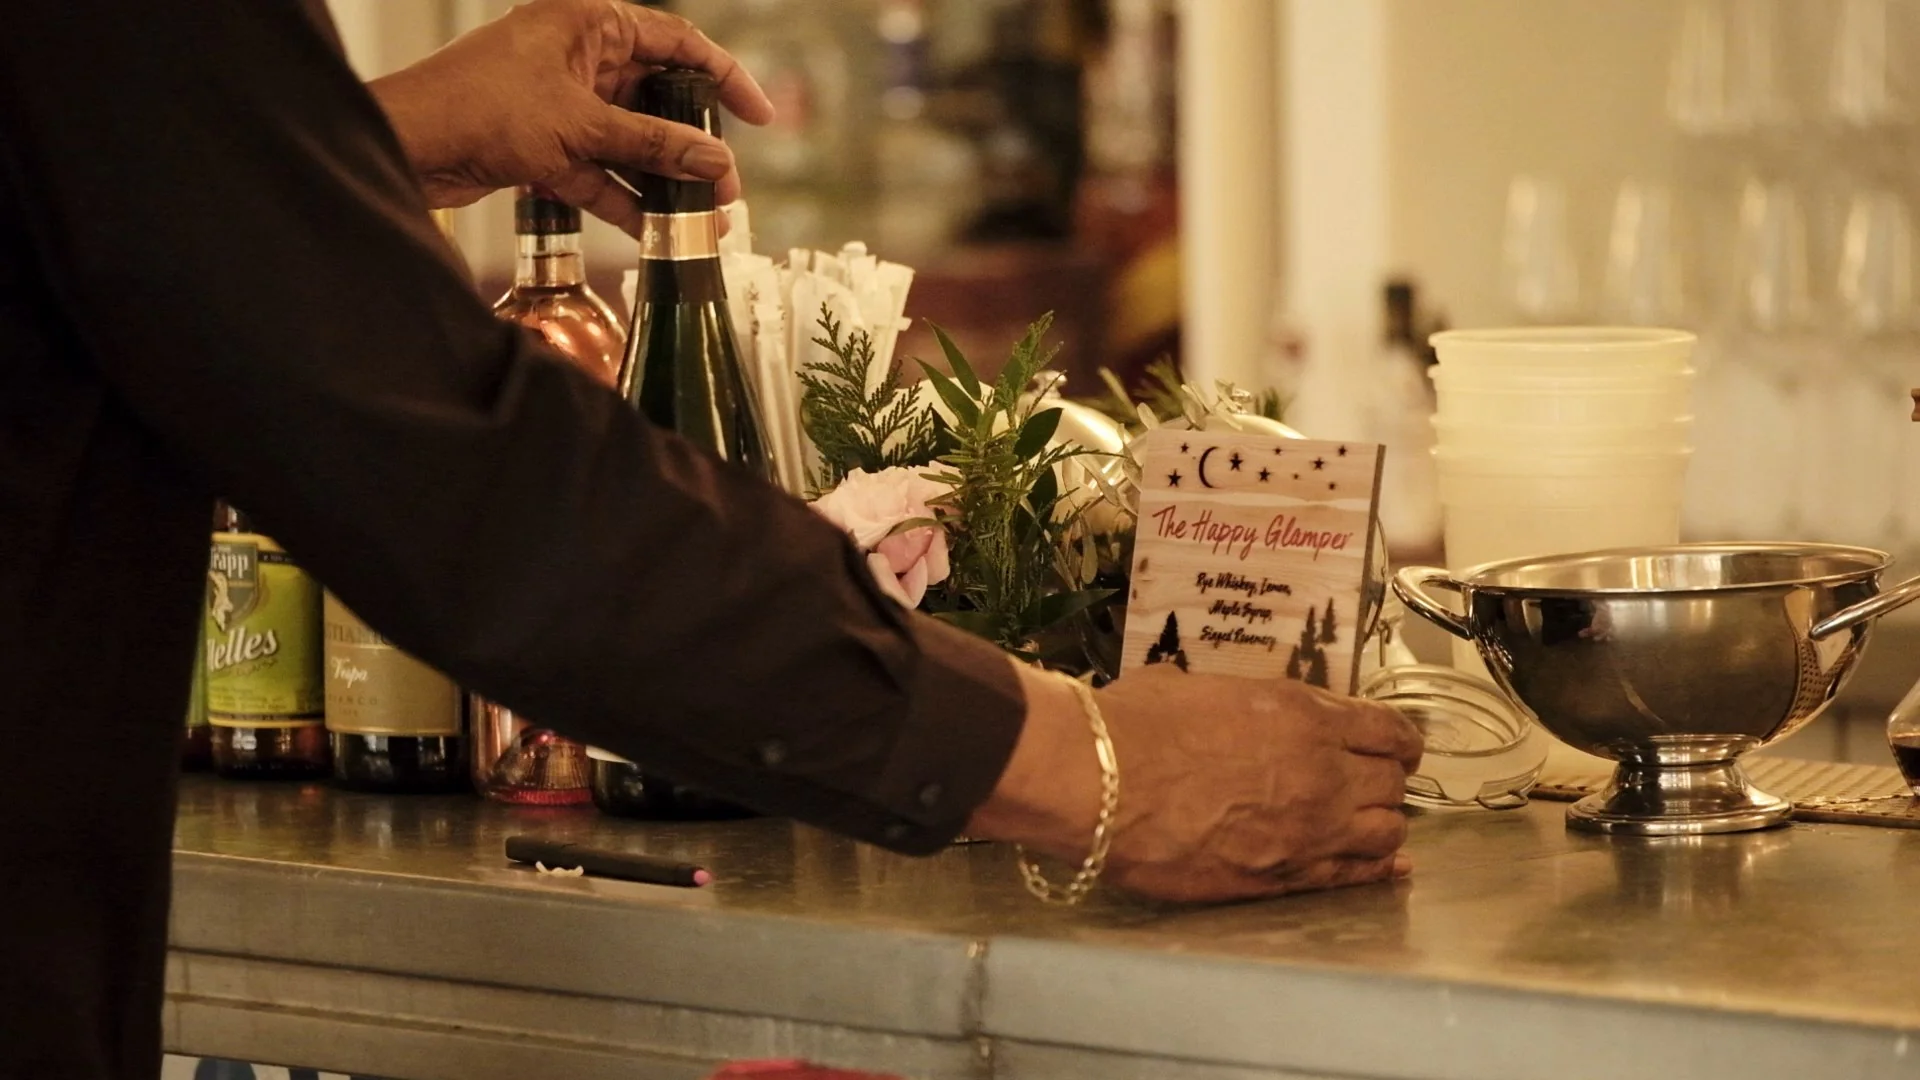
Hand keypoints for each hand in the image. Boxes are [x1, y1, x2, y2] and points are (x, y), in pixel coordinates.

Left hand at [367, 0, 773, 235]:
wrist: (406, 145)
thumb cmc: (479, 106)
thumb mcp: (580, 125)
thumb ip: (653, 146)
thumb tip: (716, 164)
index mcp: (588, 23)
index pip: (676, 42)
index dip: (723, 78)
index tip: (759, 117)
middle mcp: (578, 58)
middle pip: (656, 99)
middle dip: (694, 146)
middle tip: (726, 185)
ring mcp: (560, 104)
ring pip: (630, 142)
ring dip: (664, 181)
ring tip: (704, 220)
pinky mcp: (543, 146)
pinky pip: (600, 172)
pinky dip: (626, 200)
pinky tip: (657, 233)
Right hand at [970, 664, 1422, 903]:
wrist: (1095, 783)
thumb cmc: (1132, 723)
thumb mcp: (1196, 685)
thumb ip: (1238, 700)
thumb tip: (1226, 704)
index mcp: (1302, 715)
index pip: (1388, 730)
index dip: (1395, 738)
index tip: (1392, 744)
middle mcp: (1322, 772)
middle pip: (1392, 782)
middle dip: (1385, 780)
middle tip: (1369, 782)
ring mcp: (1308, 831)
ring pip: (1386, 832)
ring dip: (1381, 824)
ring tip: (1365, 822)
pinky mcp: (1281, 877)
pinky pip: (1353, 877)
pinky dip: (1376, 871)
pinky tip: (1388, 869)